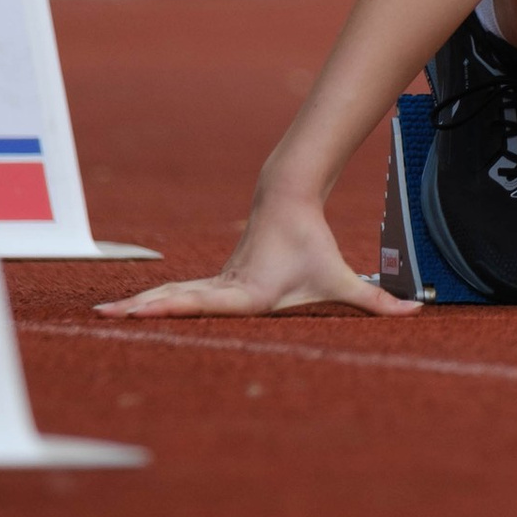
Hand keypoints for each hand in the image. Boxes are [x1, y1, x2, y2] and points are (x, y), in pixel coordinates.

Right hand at [99, 185, 414, 321]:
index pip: (207, 303)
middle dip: (142, 310)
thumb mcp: (343, 279)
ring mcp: (213, 281)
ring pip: (171, 294)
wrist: (287, 198)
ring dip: (138, 305)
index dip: (177, 307)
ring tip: (102, 315)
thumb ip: (375, 300)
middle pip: (177, 299)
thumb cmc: (313, 245)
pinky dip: (150, 301)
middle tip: (107, 317)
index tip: (147, 309)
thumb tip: (415, 313)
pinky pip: (175, 292)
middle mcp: (224, 287)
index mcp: (247, 293)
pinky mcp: (211, 280)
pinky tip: (127, 311)